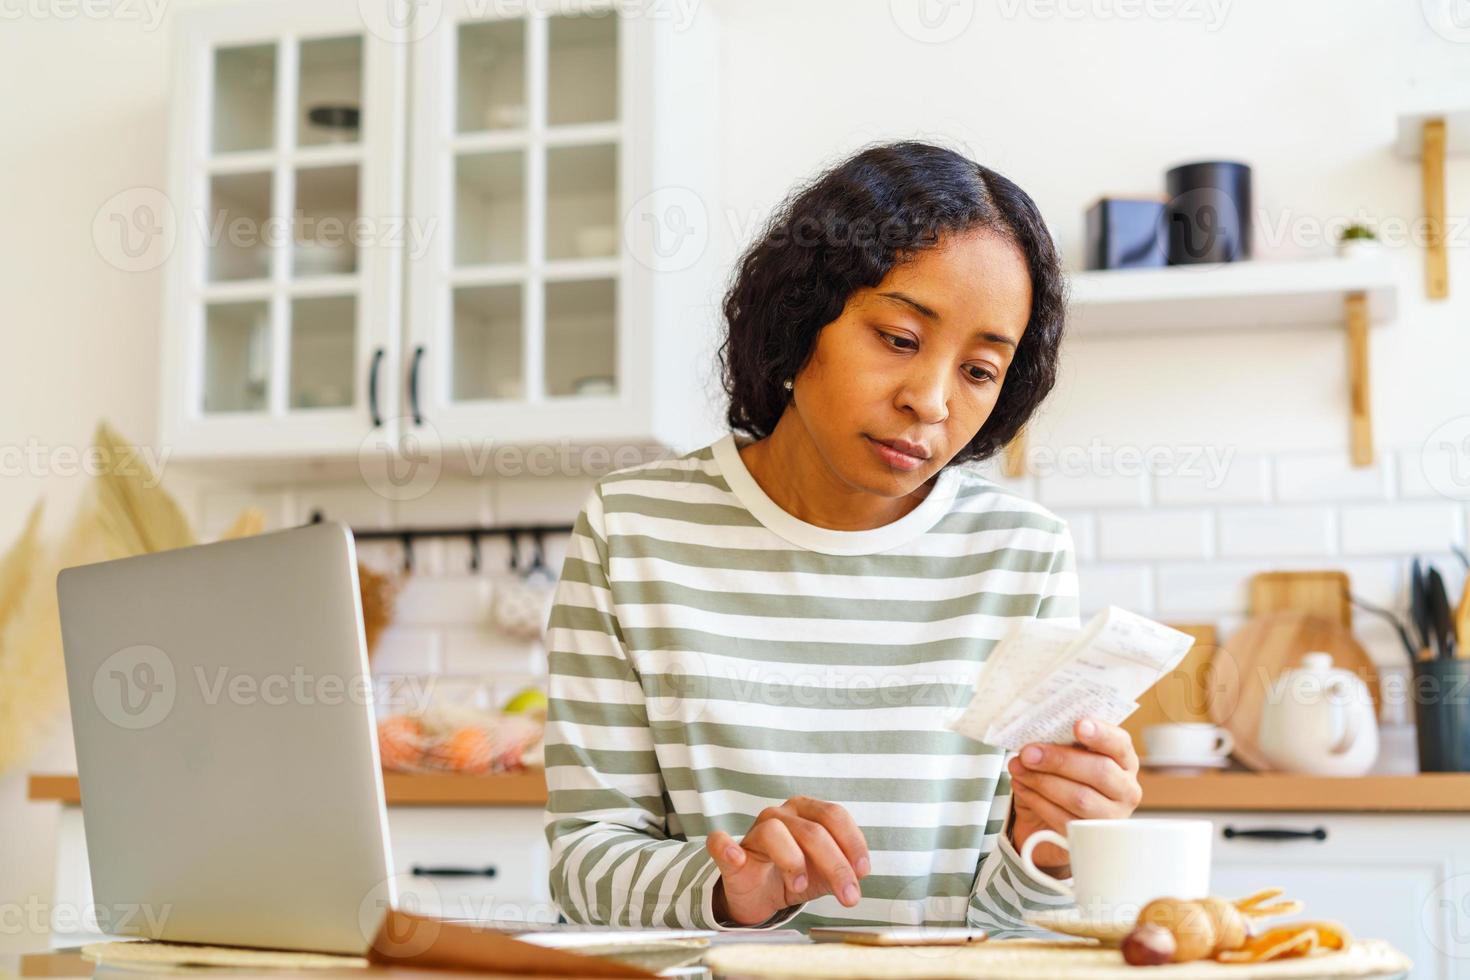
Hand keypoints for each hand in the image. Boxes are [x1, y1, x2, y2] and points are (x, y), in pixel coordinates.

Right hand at [706, 796, 870, 925]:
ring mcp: (753, 832)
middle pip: (812, 830)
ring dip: (793, 862)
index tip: (863, 871)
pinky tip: (738, 858)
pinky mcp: (729, 853)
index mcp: (806, 812)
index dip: (852, 842)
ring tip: (800, 888)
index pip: (834, 816)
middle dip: (836, 865)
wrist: (759, 895)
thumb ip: (844, 869)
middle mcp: (780, 815)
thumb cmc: (794, 876)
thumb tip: (859, 873)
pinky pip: (720, 842)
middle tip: (849, 896)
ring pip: (774, 832)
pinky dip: (726, 847)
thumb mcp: (825, 873)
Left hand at [1006, 716, 1141, 875]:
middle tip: (1028, 753)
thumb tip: (1036, 741)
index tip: (1078, 725)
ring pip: (1081, 798)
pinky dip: (1037, 801)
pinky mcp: (1091, 837)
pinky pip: (1064, 819)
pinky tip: (1022, 787)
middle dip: (1059, 760)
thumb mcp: (1064, 754)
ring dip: (1043, 782)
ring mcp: (1111, 816)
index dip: (1101, 734)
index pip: (1120, 743)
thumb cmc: (1062, 776)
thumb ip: (1059, 742)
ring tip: (1018, 769)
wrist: (1051, 818)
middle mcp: (1125, 788)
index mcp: (1123, 759)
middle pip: (1100, 772)